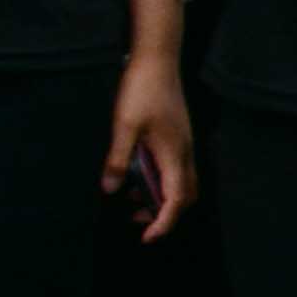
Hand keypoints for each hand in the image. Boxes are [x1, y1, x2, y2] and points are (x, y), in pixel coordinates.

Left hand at [105, 47, 195, 239]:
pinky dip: (162, 181)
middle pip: (187, 195)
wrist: (158, 59)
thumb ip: (118, 160)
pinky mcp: (179, 135)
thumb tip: (110, 190)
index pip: (176, 199)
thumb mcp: (123, 126)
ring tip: (133, 200)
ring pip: (183, 182)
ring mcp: (184, 142)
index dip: (164, 222)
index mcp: (174, 153)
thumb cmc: (141, 90)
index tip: (147, 237)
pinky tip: (139, 174)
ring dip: (163, 197)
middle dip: (166, 214)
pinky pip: (176, 168)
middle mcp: (185, 151)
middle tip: (138, 220)